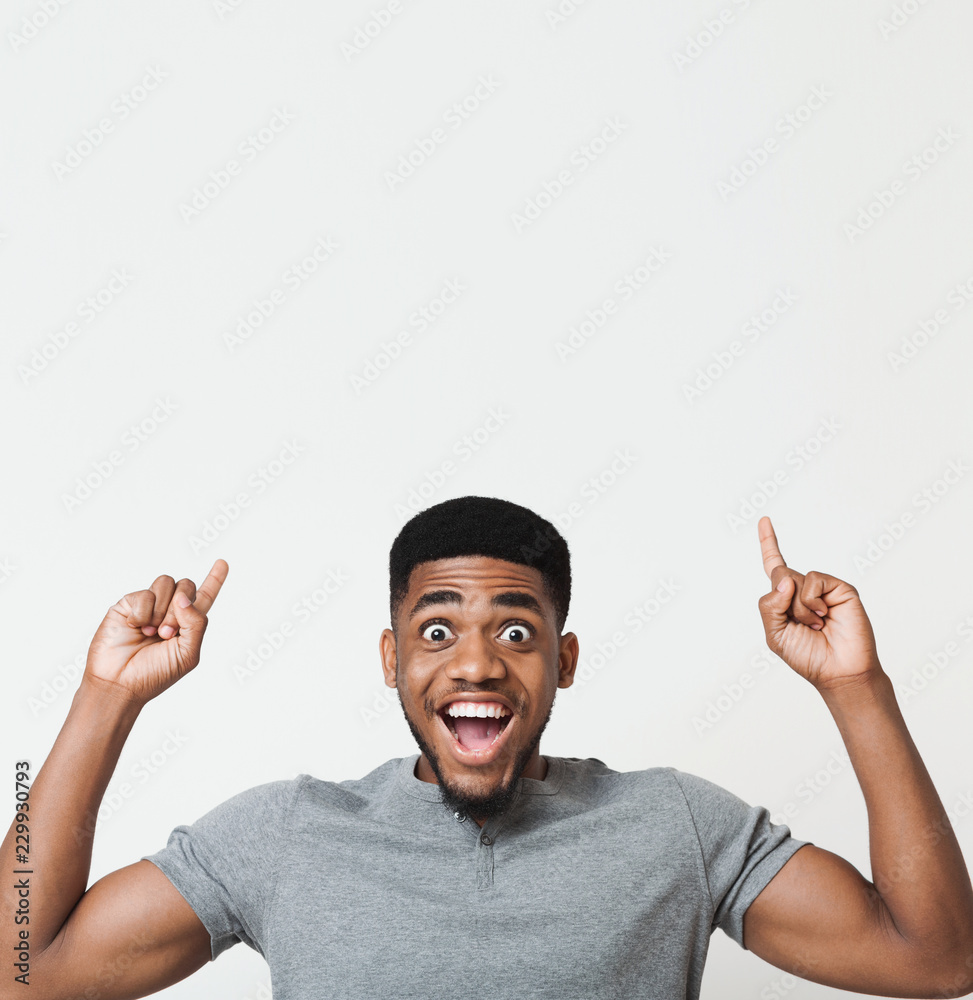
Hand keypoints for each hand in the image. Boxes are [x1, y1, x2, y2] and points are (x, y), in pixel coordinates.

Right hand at [83, 560, 228, 705]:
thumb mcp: (188, 654)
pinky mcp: (128, 605)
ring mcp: (149, 606)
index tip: (222, 563)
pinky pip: (144, 594)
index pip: (205, 596)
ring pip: (167, 582)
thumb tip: (183, 597)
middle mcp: (170, 611)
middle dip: (180, 609)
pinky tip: (134, 627)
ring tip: (151, 633)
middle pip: (187, 585)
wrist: (118, 684)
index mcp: (188, 623)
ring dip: (162, 610)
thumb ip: (196, 624)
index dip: (215, 579)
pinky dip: (143, 613)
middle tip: (167, 634)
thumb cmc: (153, 674)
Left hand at [756, 518, 880, 690]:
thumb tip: (784, 580)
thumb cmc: (808, 656)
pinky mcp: (840, 588)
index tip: (764, 520)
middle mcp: (804, 589)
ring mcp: (822, 588)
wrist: (839, 672)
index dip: (769, 542)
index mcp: (786, 599)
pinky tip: (824, 617)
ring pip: (793, 579)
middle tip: (802, 624)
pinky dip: (812, 601)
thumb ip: (769, 607)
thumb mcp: (775, 635)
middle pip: (778, 574)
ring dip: (798, 607)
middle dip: (782, 600)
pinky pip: (812, 581)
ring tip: (816, 625)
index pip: (774, 565)